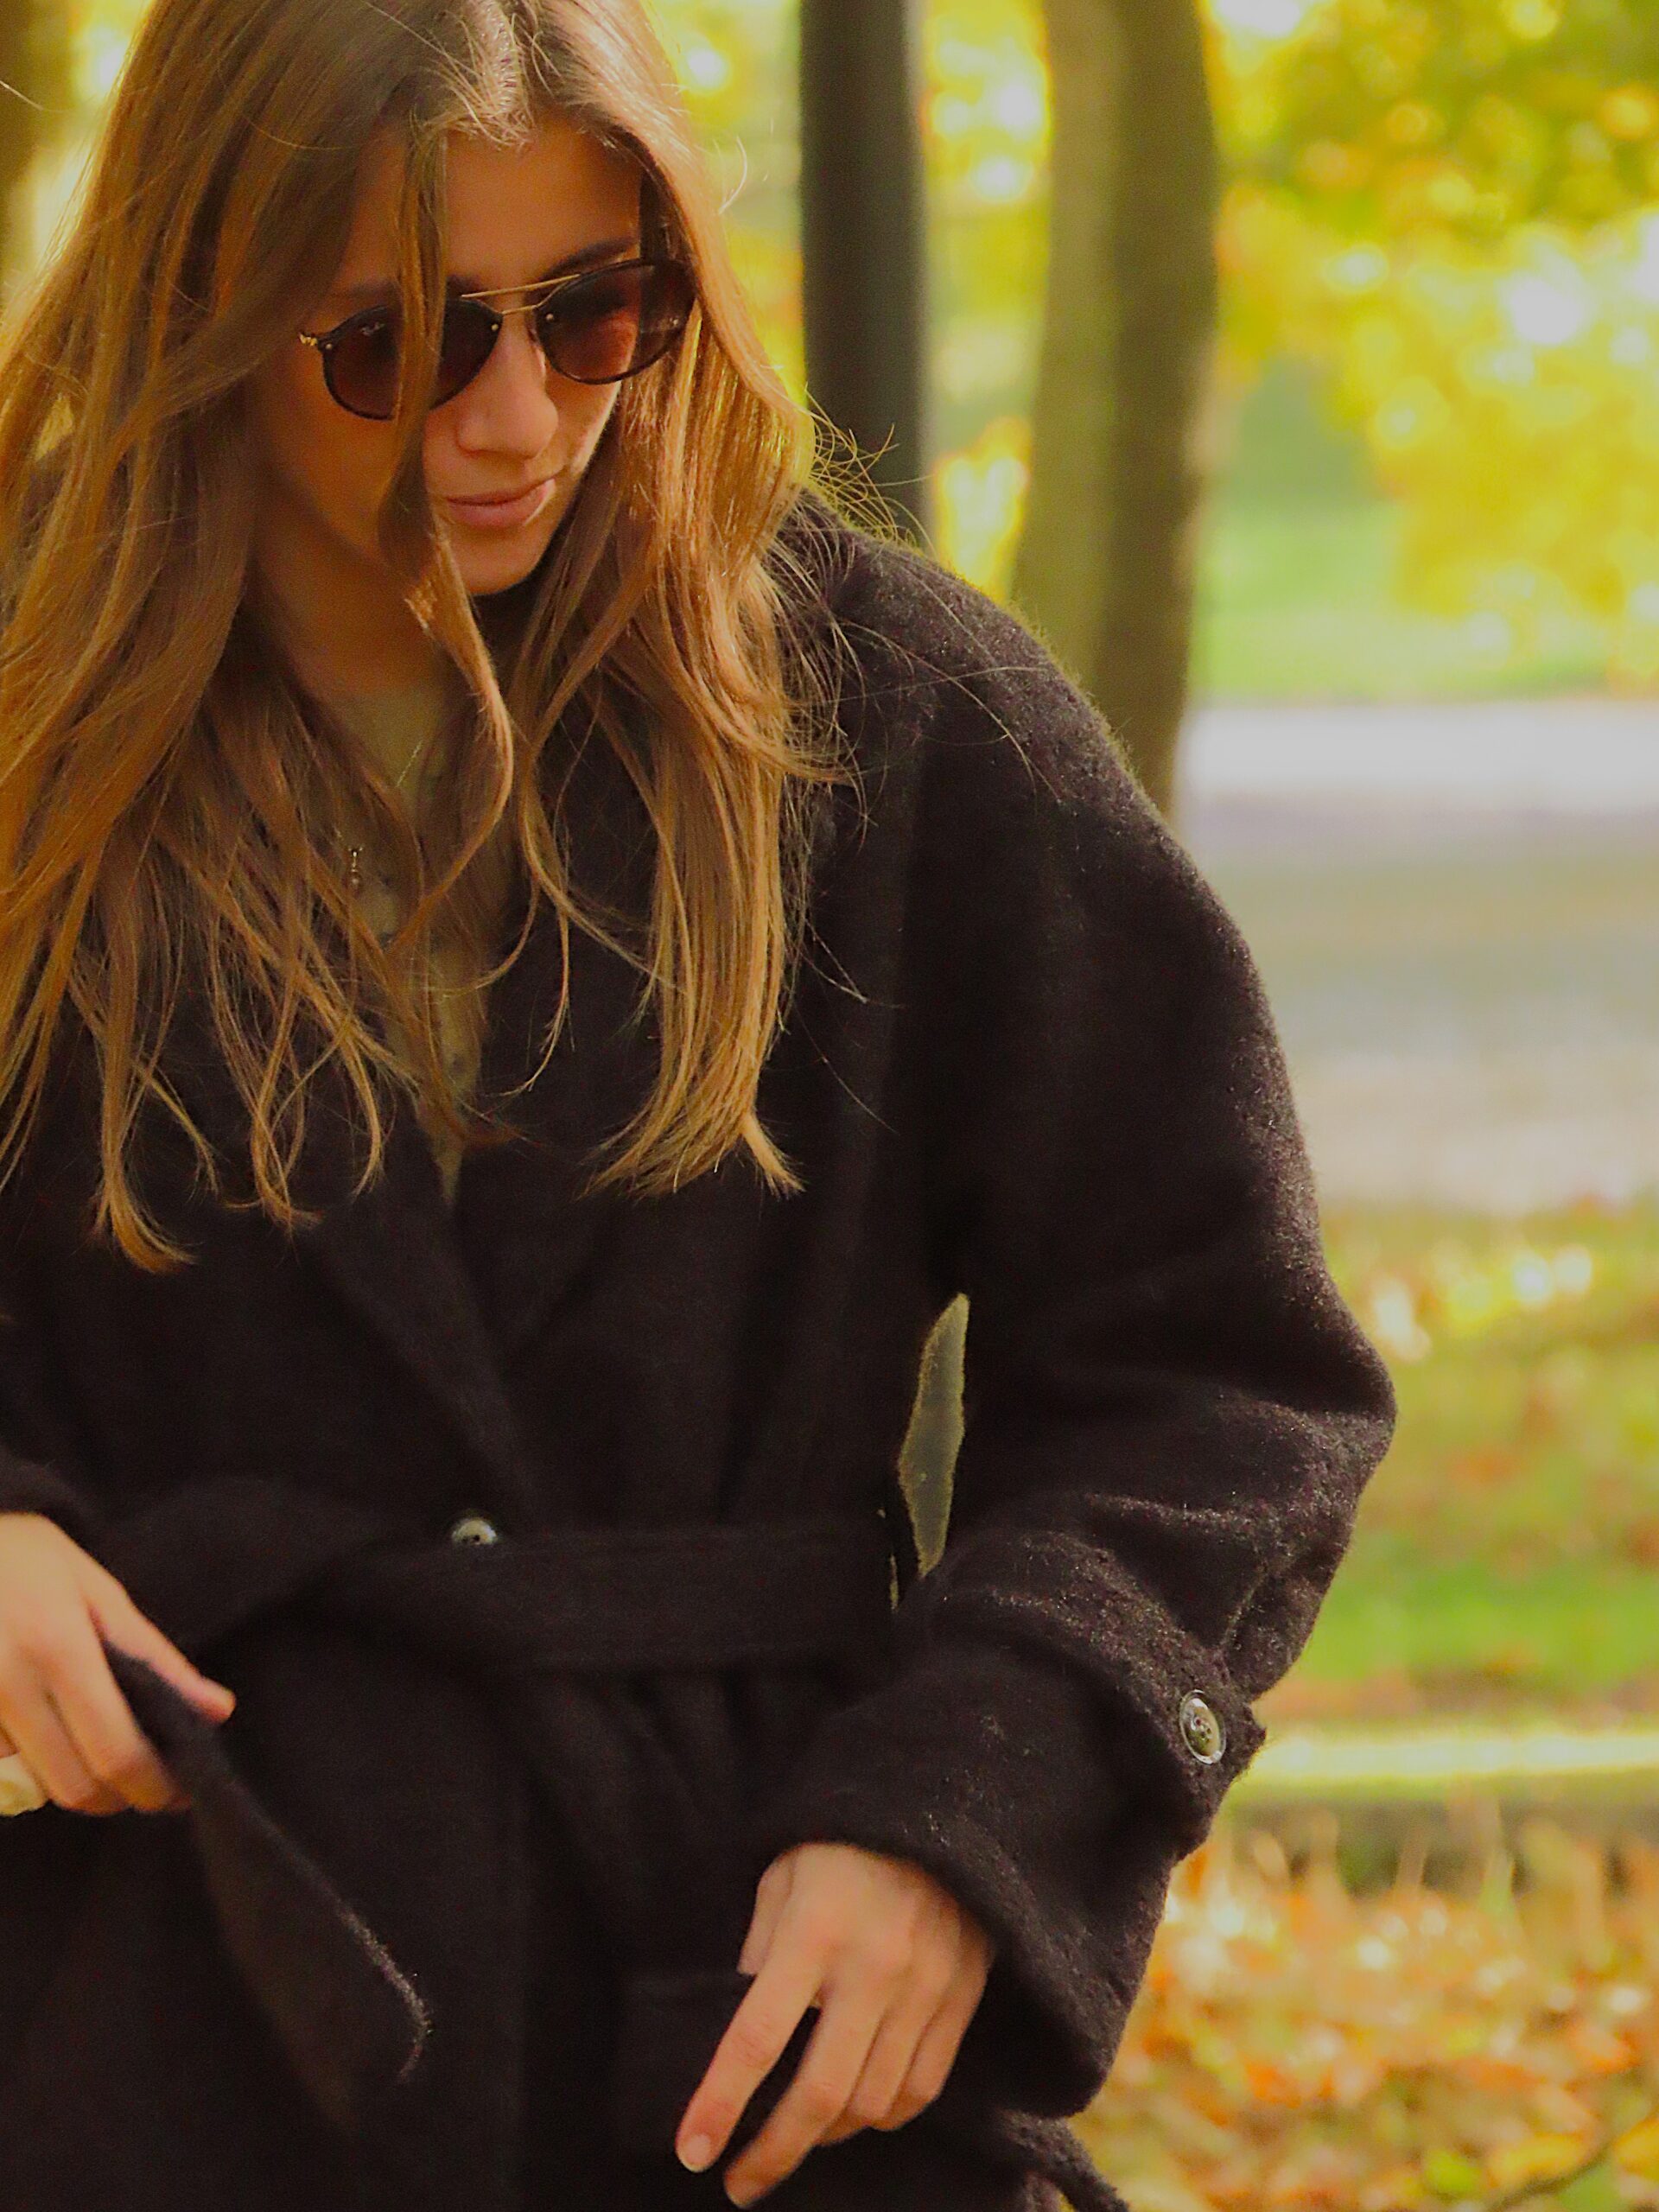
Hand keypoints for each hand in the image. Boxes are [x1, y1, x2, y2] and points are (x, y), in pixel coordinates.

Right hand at [0, 1512, 235, 1813]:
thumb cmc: (34, 1559)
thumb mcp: (102, 1593)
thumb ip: (157, 1659)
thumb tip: (216, 1711)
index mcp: (58, 1648)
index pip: (114, 1751)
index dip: (153, 1785)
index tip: (180, 1790)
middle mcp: (9, 1685)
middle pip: (74, 1786)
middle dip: (120, 1796)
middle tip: (150, 1781)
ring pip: (37, 1786)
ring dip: (79, 1783)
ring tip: (105, 1753)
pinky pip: (4, 1768)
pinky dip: (38, 1768)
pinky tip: (56, 1739)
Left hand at [675, 1840, 994, 2204]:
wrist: (937, 1809)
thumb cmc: (840, 1844)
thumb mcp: (780, 1877)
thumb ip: (758, 1953)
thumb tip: (736, 2035)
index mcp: (814, 1931)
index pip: (755, 2038)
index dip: (719, 2104)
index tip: (691, 2152)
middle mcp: (872, 1968)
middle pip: (818, 2094)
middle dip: (772, 2152)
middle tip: (739, 2184)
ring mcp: (924, 1988)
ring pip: (871, 2104)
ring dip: (825, 2135)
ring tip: (796, 2136)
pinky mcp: (960, 2000)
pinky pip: (920, 2089)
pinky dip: (883, 2116)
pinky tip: (854, 2114)